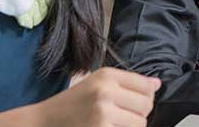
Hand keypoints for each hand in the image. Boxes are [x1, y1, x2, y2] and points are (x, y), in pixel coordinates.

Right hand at [38, 67, 160, 126]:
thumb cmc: (71, 105)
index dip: (145, 97)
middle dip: (138, 114)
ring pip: (140, 123)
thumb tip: (157, 84)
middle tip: (121, 116)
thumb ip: (128, 83)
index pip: (147, 85)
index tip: (134, 102)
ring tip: (112, 124)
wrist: (41, 123)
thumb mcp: (96, 84)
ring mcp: (102, 113)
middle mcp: (105, 91)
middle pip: (147, 105)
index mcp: (106, 75)